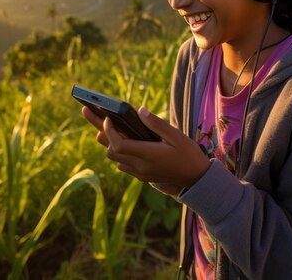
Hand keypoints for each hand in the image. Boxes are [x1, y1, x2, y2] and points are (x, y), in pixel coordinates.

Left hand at [83, 106, 210, 189]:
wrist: (197, 179)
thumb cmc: (189, 155)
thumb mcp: (176, 136)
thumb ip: (156, 124)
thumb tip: (139, 111)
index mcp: (148, 155)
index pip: (118, 145)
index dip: (108, 130)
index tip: (107, 117)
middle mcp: (141, 166)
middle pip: (111, 152)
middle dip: (102, 133)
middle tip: (94, 115)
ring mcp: (141, 173)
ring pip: (115, 159)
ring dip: (110, 143)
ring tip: (106, 126)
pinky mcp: (143, 176)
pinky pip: (123, 165)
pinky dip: (119, 152)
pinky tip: (124, 140)